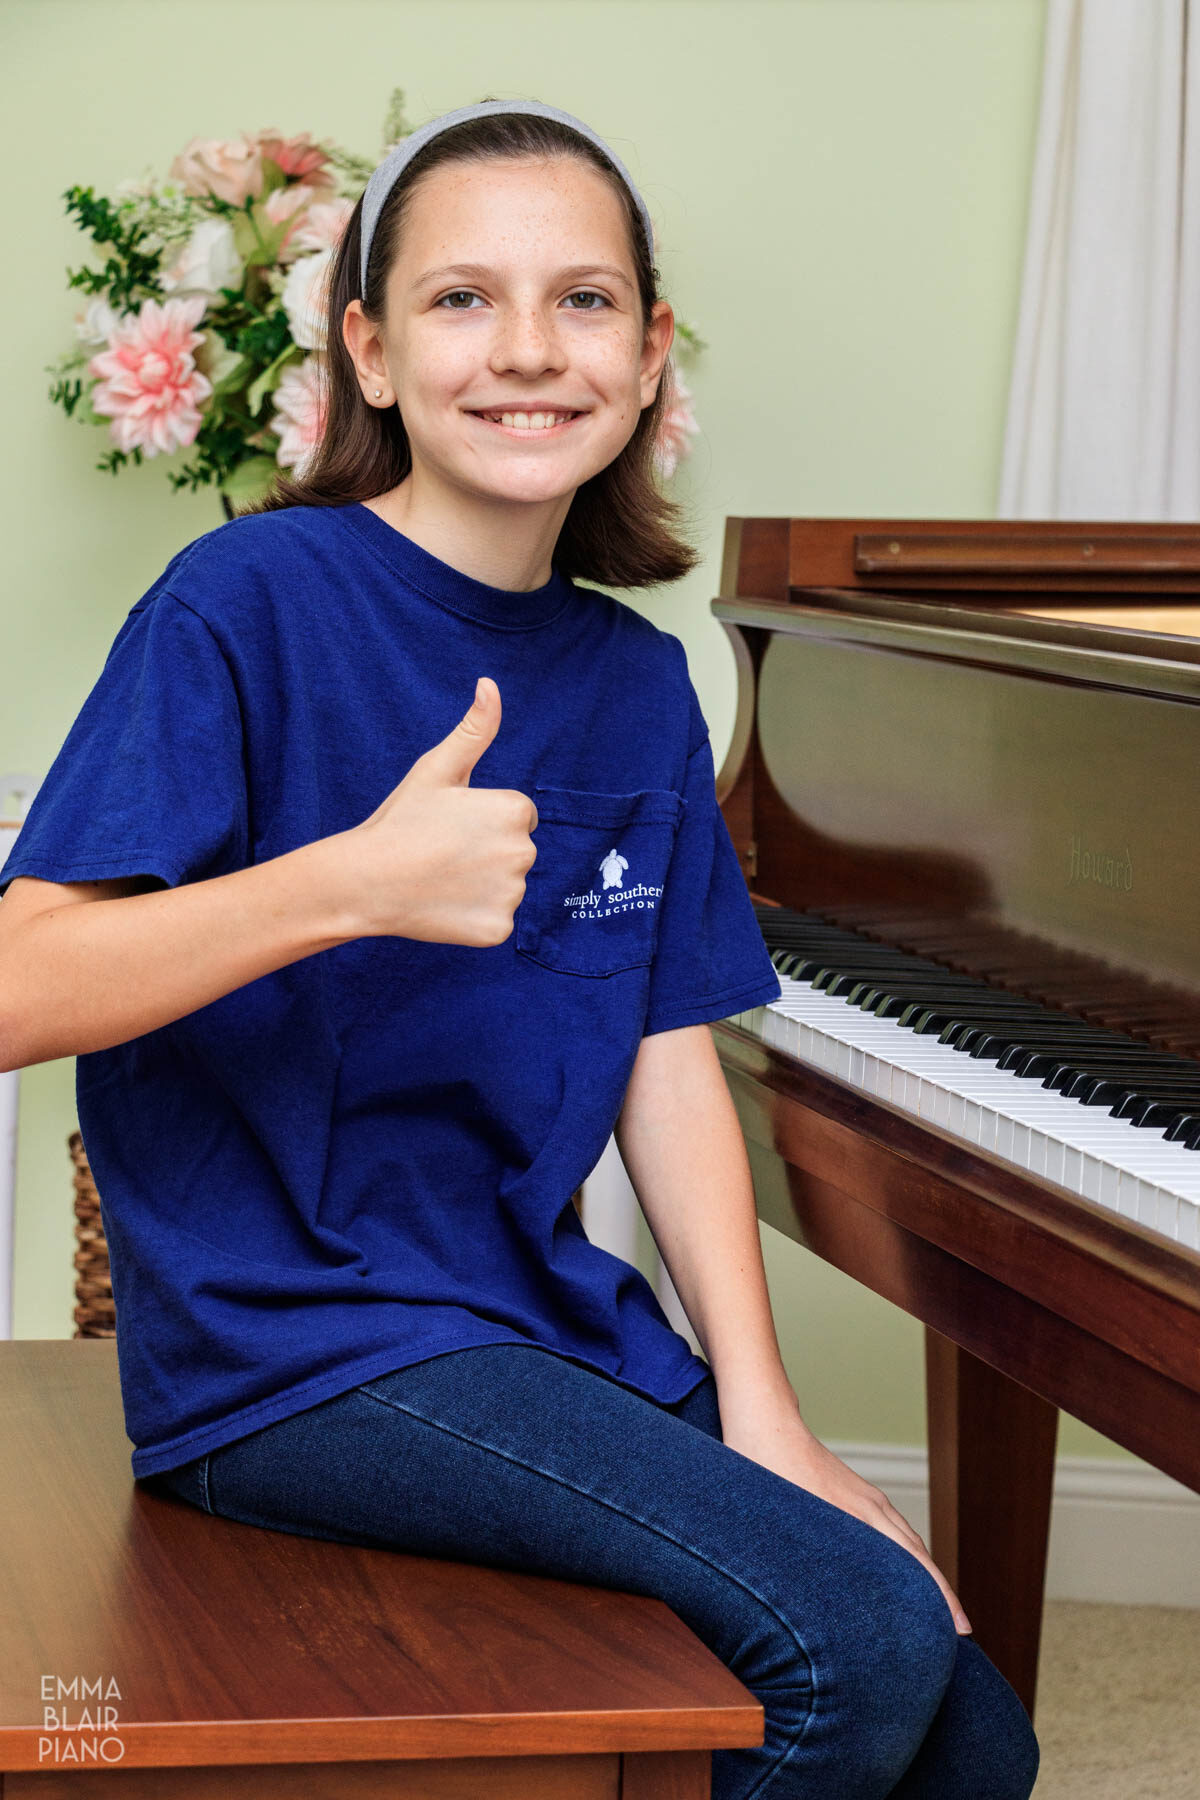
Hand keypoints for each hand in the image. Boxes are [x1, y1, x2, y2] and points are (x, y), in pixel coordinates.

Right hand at [342, 677, 538, 945]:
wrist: (365, 881)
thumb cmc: (399, 821)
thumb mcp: (436, 768)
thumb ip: (474, 729)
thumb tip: (490, 684)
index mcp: (514, 811)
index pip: (515, 818)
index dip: (480, 822)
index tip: (448, 827)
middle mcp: (523, 853)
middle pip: (514, 853)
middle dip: (485, 853)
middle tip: (441, 853)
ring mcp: (511, 895)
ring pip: (505, 888)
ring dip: (480, 886)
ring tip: (439, 879)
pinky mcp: (499, 930)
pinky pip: (495, 921)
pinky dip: (474, 918)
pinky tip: (444, 907)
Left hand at [722, 1408, 972, 1634]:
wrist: (766, 1422)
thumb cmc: (765, 1473)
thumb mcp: (780, 1524)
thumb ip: (798, 1560)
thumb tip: (806, 1606)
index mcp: (859, 1516)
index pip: (914, 1564)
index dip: (939, 1599)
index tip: (961, 1630)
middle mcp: (872, 1507)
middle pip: (919, 1557)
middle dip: (943, 1595)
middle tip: (963, 1632)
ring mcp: (868, 1498)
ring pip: (909, 1541)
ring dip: (928, 1574)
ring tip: (941, 1609)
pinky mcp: (857, 1493)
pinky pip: (895, 1528)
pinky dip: (910, 1552)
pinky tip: (906, 1568)